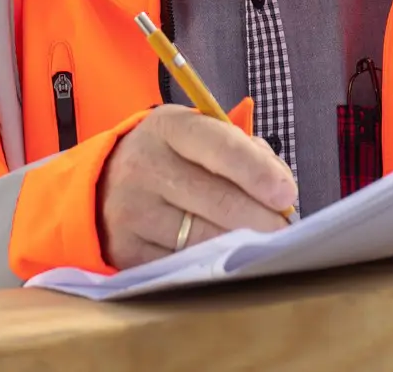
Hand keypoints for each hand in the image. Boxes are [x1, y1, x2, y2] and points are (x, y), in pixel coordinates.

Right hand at [97, 105, 297, 269]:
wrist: (106, 184)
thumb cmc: (174, 158)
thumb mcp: (201, 136)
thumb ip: (246, 152)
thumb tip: (280, 190)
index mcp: (169, 127)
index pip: (220, 147)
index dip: (257, 172)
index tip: (286, 194)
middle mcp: (144, 166)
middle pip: (217, 199)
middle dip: (260, 217)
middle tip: (284, 230)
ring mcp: (131, 210)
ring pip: (202, 237)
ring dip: (240, 244)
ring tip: (261, 243)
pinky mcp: (124, 250)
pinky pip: (181, 264)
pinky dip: (210, 263)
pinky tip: (224, 258)